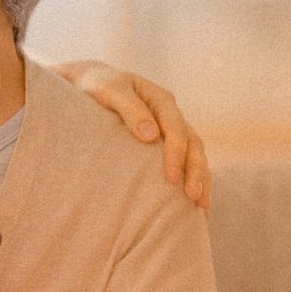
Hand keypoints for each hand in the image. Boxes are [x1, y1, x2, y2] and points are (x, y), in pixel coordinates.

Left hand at [54, 60, 210, 214]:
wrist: (88, 82)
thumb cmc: (95, 85)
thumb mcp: (108, 90)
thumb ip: (129, 108)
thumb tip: (151, 135)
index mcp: (161, 99)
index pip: (176, 129)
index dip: (176, 154)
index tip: (170, 179)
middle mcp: (171, 114)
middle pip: (193, 144)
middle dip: (196, 172)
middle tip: (193, 198)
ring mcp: (170, 128)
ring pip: (195, 154)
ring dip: (201, 179)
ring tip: (202, 208)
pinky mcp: (164, 141)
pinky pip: (185, 160)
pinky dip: (192, 179)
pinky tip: (193, 204)